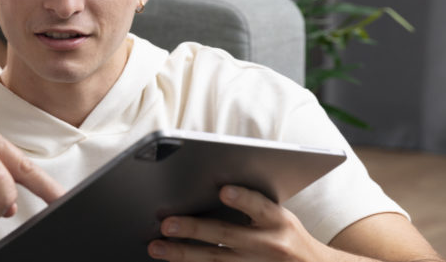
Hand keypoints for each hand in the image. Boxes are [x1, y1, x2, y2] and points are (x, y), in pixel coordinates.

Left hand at [146, 185, 325, 261]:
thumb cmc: (288, 237)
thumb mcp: (282, 217)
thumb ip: (253, 205)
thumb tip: (212, 190)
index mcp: (279, 221)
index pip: (260, 207)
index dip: (243, 199)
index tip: (224, 191)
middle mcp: (269, 245)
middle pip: (226, 235)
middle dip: (193, 230)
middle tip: (166, 224)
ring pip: (214, 259)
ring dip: (182, 254)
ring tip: (156, 248)